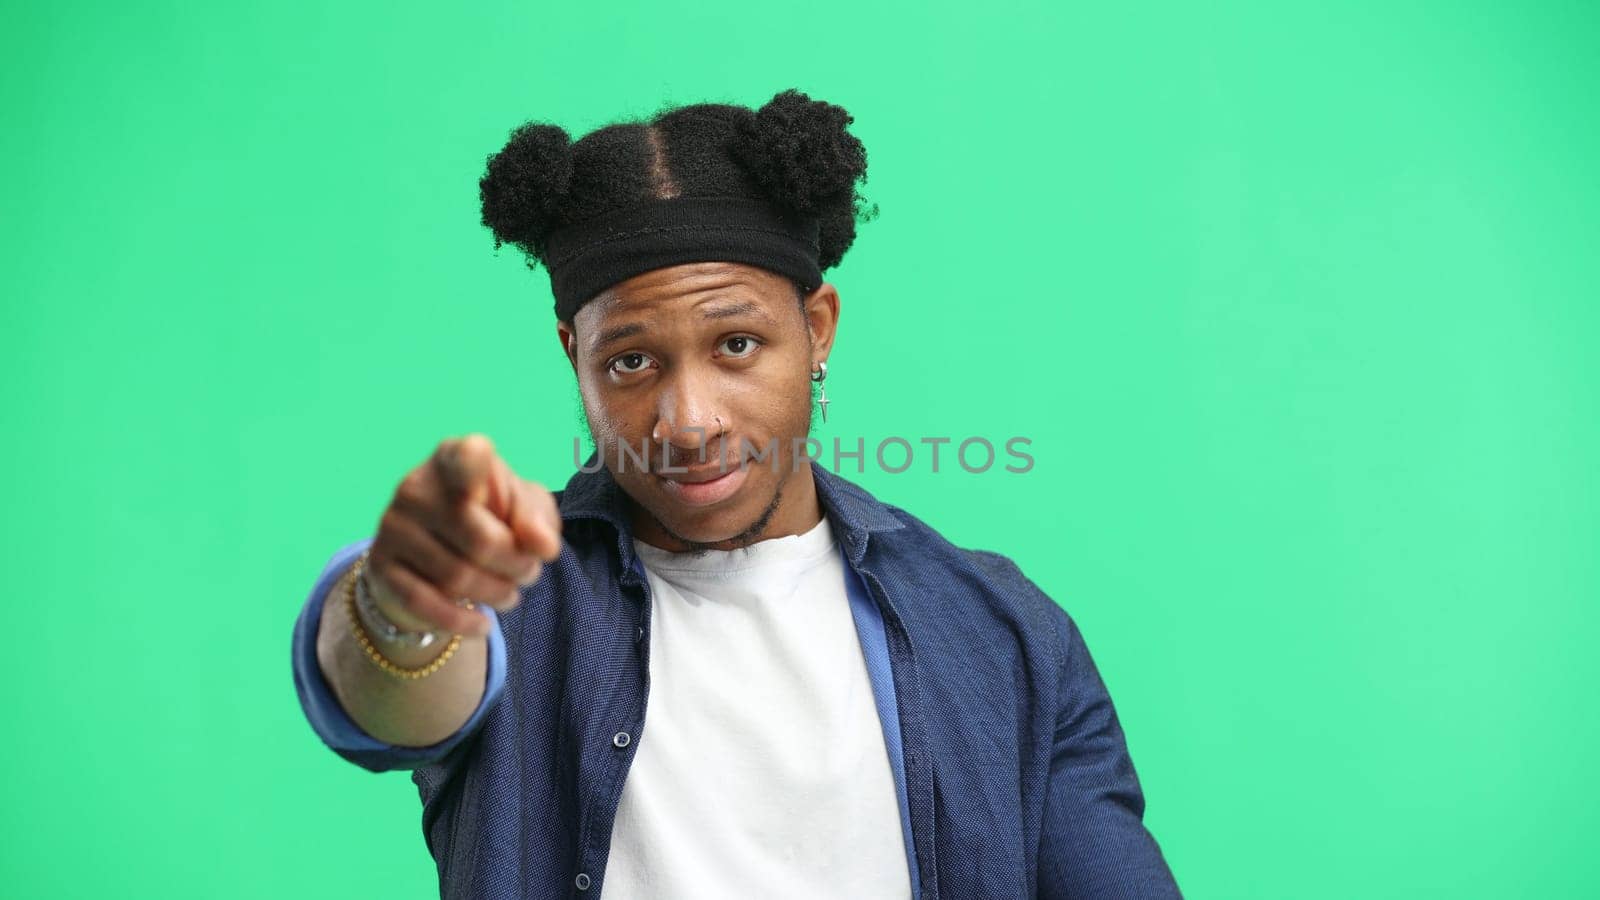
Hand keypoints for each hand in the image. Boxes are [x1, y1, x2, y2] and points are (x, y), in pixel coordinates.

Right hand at [363, 433, 562, 637]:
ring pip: (457, 576)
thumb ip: (537, 519)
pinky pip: (425, 602)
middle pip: (482, 541)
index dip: (476, 470)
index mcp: (454, 458)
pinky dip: (461, 620)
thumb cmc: (491, 518)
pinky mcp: (380, 565)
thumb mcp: (523, 509)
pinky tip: (483, 624)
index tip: (481, 494)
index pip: (467, 455)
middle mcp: (417, 486)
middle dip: (518, 566)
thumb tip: (544, 547)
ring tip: (511, 593)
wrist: (434, 552)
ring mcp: (393, 525)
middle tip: (529, 573)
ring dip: (497, 593)